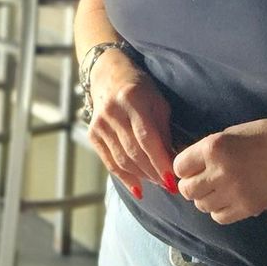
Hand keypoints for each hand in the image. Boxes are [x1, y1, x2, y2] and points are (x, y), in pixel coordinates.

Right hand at [85, 49, 175, 200]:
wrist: (108, 76)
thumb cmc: (141, 89)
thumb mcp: (158, 102)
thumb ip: (164, 130)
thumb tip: (174, 160)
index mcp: (132, 100)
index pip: (146, 137)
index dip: (159, 161)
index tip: (172, 179)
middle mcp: (112, 112)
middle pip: (134, 152)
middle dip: (154, 173)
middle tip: (170, 185)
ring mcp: (99, 124)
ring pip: (122, 160)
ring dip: (142, 177)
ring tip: (158, 184)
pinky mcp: (92, 134)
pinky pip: (109, 162)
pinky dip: (125, 178)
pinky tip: (138, 188)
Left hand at [173, 119, 266, 224]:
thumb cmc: (266, 136)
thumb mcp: (231, 134)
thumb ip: (208, 150)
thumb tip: (188, 166)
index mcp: (214, 147)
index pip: (179, 166)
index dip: (185, 167)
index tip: (192, 167)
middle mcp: (219, 171)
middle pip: (187, 190)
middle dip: (192, 185)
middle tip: (204, 180)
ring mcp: (233, 193)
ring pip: (202, 206)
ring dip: (206, 198)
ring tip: (219, 189)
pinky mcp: (247, 208)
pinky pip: (219, 217)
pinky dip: (219, 210)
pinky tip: (229, 199)